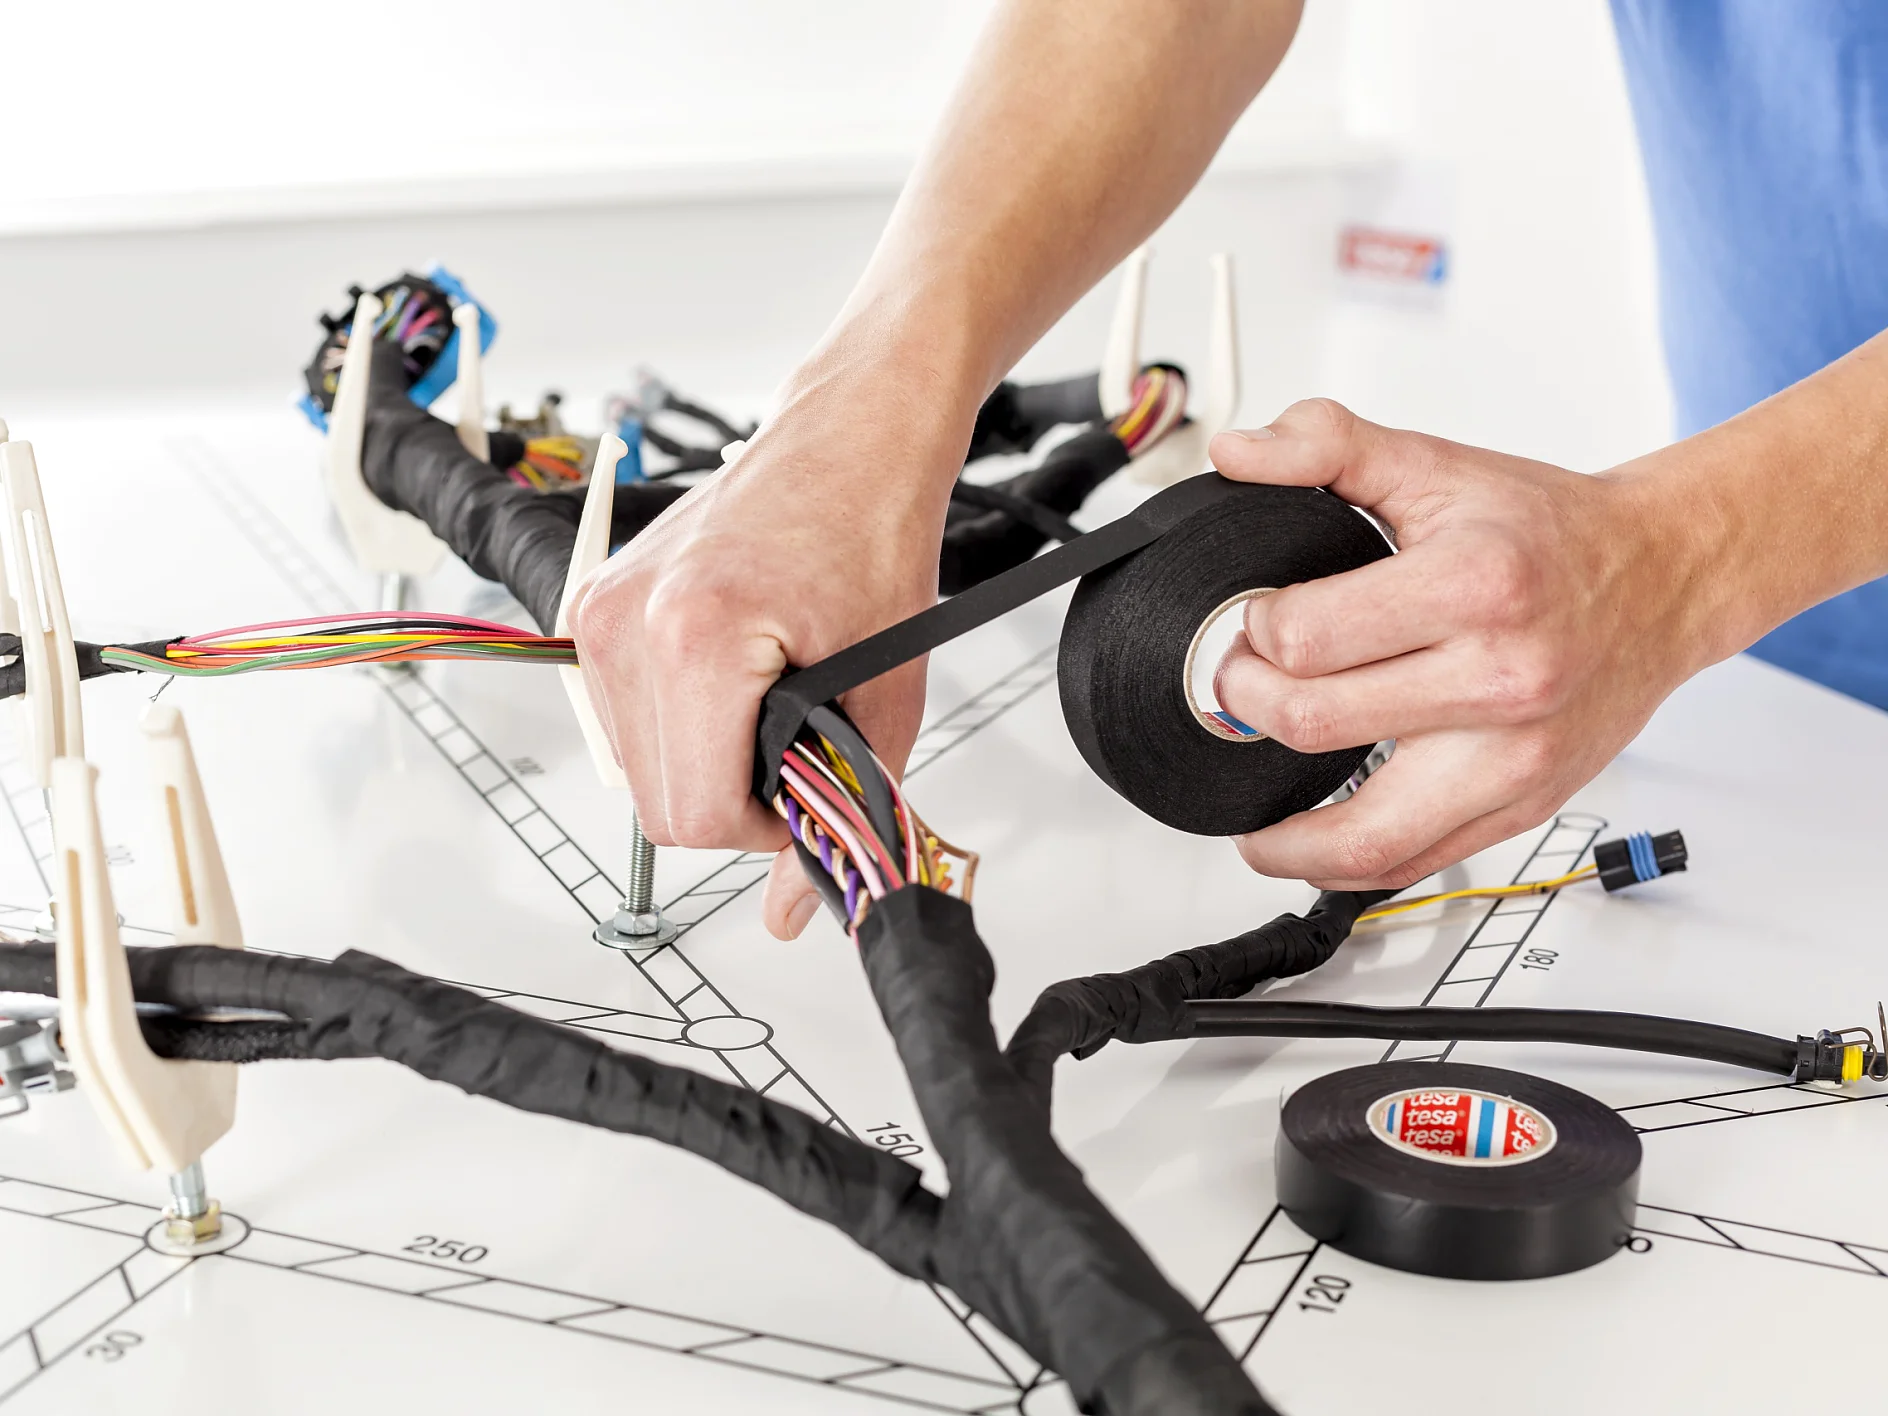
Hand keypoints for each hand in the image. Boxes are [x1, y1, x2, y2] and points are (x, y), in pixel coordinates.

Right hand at [567, 350, 973, 938]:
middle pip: (656, 806)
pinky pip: (623, 719)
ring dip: (704, 762)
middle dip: (733, 801)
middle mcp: (628, 621)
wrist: (849, 439)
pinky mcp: (594, 603)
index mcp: (695, 637)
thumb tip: (793, 910)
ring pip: (635, 770)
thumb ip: (842, 807)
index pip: (696, 817)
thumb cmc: (872, 531)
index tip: (808, 792)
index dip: (764, 831)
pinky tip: (733, 677)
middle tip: (798, 745)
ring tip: (768, 697)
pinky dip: (680, 723)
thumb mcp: (884, 690)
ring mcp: (601, 610)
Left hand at [1207, 399, 1721, 890]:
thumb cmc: (1547, 530)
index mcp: (1473, 585)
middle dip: (1250, 704)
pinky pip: (1414, 863)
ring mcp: (1516, 756)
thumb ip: (1326, 444)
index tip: (1256, 622)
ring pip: (1364, 833)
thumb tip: (1239, 455)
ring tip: (1252, 814)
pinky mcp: (1524, 804)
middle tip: (1244, 686)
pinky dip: (1344, 865)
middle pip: (1316, 724)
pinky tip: (1307, 844)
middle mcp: (1501, 679)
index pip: (1305, 637)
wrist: (1662, 577)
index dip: (1253, 630)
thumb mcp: (1434, 462)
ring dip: (1283, 832)